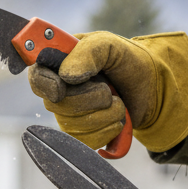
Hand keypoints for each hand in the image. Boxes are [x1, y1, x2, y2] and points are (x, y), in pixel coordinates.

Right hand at [27, 31, 187, 152]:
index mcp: (58, 65)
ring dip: (105, 114)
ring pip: (74, 125)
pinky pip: (86, 142)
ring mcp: (68, 117)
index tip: (61, 87)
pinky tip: (117, 119)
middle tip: (109, 88)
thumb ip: (89, 51)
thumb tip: (66, 75)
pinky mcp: (82, 136)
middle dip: (91, 98)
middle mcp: (58, 92)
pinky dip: (108, 131)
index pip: (36, 77)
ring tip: (118, 101)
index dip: (45, 84)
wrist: (151, 89)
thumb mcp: (110, 45)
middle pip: (58, 105)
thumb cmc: (127, 62)